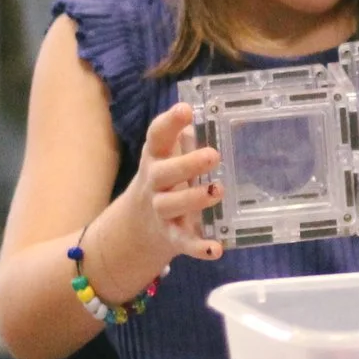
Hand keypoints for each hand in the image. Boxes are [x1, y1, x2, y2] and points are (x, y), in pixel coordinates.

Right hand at [108, 101, 222, 270]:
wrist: (139, 225)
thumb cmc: (167, 179)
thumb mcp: (171, 156)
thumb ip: (188, 138)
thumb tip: (218, 113)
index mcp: (156, 157)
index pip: (157, 136)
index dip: (169, 122)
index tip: (186, 109)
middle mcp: (154, 183)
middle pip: (163, 173)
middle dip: (186, 164)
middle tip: (213, 155)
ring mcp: (161, 211)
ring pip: (171, 205)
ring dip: (194, 198)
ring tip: (218, 190)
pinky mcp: (172, 237)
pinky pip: (184, 243)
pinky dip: (199, 248)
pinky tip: (217, 248)